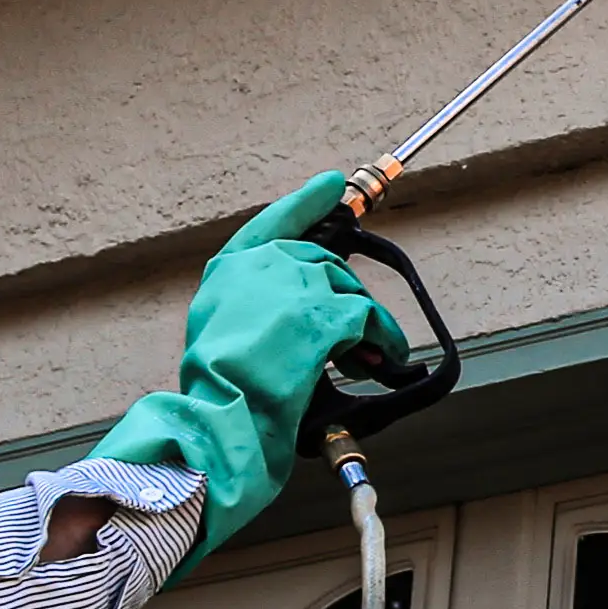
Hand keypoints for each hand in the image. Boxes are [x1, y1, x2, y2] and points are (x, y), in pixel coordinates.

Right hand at [94, 174, 402, 561]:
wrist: (221, 421)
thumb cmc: (220, 395)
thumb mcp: (222, 337)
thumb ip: (257, 310)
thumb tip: (311, 310)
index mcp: (228, 272)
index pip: (273, 223)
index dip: (306, 205)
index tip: (332, 187)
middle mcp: (260, 268)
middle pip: (322, 263)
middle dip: (343, 297)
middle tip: (358, 338)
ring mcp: (293, 287)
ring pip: (349, 289)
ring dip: (365, 324)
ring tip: (368, 358)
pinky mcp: (323, 315)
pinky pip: (370, 318)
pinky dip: (385, 338)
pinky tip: (387, 358)